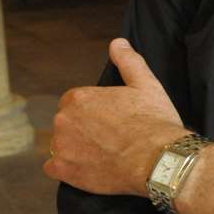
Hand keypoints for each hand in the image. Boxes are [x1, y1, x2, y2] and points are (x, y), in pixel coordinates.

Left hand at [43, 38, 185, 196]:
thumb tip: (117, 43)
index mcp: (78, 98)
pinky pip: (54, 168)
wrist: (159, 161)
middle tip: (107, 140)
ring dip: (74, 150)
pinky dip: (66, 169)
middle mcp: (64, 120)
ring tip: (100, 156)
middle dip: (82, 130)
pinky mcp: (64, 170)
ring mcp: (62, 146)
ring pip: (61, 145)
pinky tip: (86, 170)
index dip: (92, 113)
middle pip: (66, 124)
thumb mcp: (145, 84)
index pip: (74, 103)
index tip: (108, 122)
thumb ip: (127, 61)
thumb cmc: (153, 121)